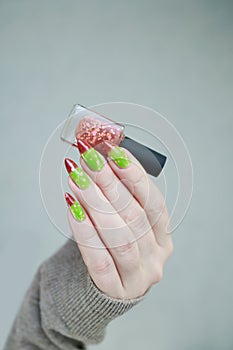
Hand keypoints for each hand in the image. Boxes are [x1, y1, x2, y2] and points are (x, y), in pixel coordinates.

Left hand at [65, 141, 172, 299]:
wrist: (100, 289)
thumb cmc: (112, 247)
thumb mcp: (122, 222)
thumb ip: (117, 195)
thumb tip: (100, 156)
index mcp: (164, 237)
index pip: (154, 202)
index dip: (135, 175)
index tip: (113, 151)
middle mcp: (156, 257)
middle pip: (135, 216)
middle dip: (110, 183)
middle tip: (89, 159)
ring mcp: (138, 277)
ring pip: (120, 237)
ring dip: (96, 203)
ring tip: (76, 179)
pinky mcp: (114, 290)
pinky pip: (99, 260)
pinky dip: (85, 232)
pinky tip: (72, 208)